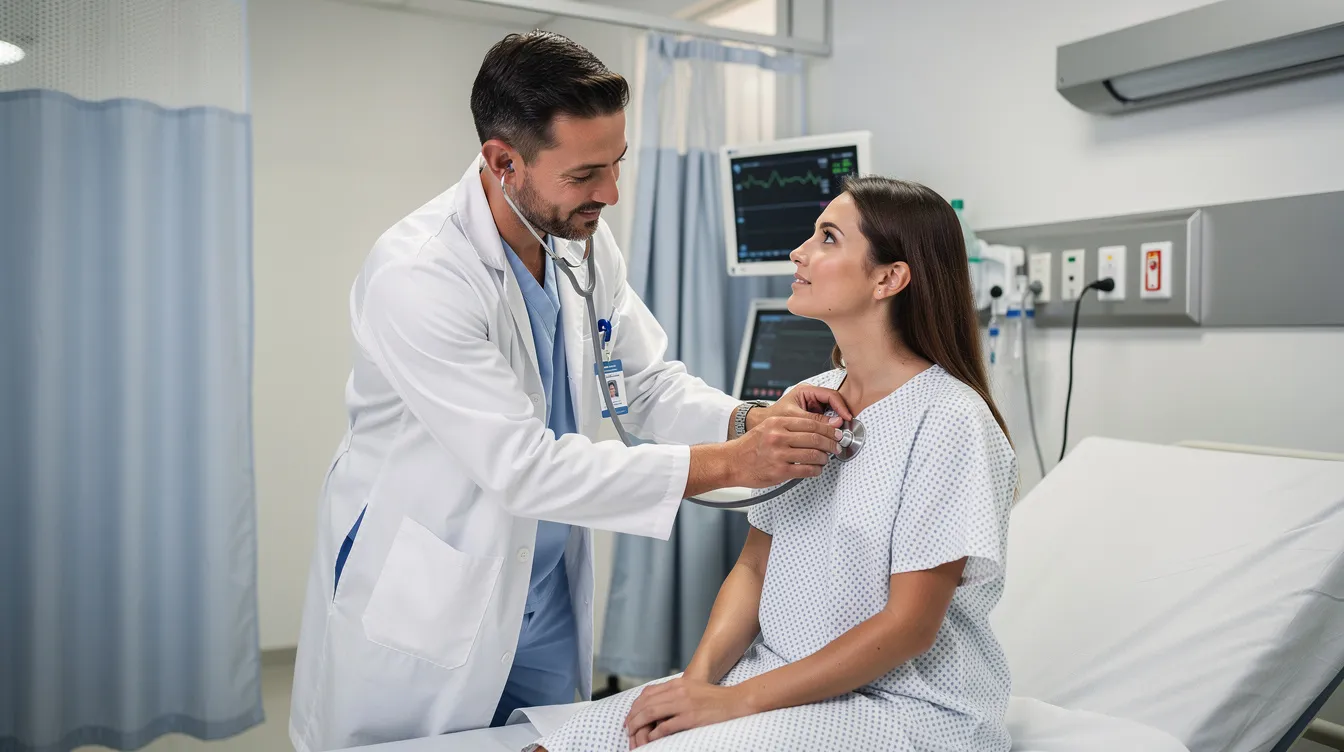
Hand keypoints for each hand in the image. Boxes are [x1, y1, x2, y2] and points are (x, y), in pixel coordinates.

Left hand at [624, 677, 753, 747]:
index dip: (635, 706)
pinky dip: (655, 733)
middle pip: (646, 703)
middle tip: (626, 728)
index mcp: (677, 684)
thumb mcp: (692, 689)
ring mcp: (684, 704)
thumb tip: (656, 703)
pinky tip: (650, 739)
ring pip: (652, 713)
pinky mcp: (691, 717)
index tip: (629, 716)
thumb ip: (675, 693)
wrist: (735, 702)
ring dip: (639, 725)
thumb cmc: (714, 698)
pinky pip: (666, 725)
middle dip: (633, 717)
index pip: (647, 693)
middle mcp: (678, 691)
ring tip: (633, 734)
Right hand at [729, 415, 841, 487]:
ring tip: (825, 458)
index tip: (836, 433)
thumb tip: (817, 428)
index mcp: (777, 423)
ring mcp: (779, 454)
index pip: (811, 423)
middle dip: (831, 443)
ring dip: (824, 457)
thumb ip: (790, 426)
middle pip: (815, 438)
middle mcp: (778, 436)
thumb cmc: (751, 446)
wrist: (732, 462)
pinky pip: (806, 470)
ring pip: (813, 454)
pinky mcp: (780, 471)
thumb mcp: (768, 427)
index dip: (828, 429)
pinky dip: (816, 470)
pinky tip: (816, 469)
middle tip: (837, 446)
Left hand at [748, 384, 853, 430]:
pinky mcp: (812, 415)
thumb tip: (836, 423)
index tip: (846, 418)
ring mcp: (812, 405)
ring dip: (835, 423)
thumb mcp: (794, 418)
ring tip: (838, 434)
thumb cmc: (773, 418)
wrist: (762, 425)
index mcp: (806, 391)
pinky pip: (825, 420)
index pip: (830, 395)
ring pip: (831, 412)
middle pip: (833, 403)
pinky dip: (829, 428)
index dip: (841, 406)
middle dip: (840, 415)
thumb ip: (814, 420)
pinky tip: (830, 436)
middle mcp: (811, 396)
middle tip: (844, 428)